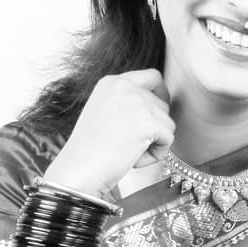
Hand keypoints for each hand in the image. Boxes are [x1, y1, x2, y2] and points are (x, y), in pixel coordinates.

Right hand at [43, 70, 174, 196]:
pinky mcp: (149, 121)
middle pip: (163, 104)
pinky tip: (134, 160)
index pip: (152, 77)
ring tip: (127, 152)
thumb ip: (125, 104)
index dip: (161, 95)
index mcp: (112, 82)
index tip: (158, 113)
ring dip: (153, 143)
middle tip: (132, 144)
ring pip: (168, 123)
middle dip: (155, 127)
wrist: (79, 169)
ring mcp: (138, 101)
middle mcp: (126, 86)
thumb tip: (155, 108)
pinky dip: (155, 155)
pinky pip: (168, 139)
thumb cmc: (88, 151)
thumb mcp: (103, 113)